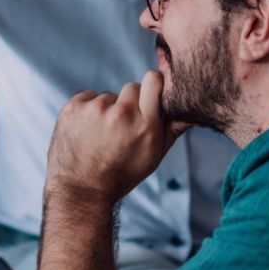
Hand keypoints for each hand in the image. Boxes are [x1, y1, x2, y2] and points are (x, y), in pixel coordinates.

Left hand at [46, 70, 187, 205]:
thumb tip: (195, 112)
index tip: (150, 96)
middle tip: (122, 127)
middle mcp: (121, 114)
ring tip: (101, 135)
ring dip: (107, 110)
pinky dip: (87, 111)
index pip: (154, 79)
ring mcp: (95, 110)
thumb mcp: (154, 155)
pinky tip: (87, 132)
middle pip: (132, 87)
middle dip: (130, 103)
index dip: (153, 86)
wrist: (83, 190)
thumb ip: (174, 128)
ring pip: (108, 96)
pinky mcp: (73, 109)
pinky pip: (87, 97)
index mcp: (145, 125)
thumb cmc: (123, 173)